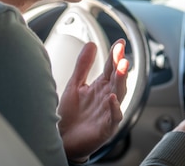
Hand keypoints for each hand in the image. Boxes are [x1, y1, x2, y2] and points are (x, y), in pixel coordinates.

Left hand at [57, 39, 129, 161]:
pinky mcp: (106, 127)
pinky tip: (111, 98)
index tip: (119, 42)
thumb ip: (83, 65)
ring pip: (119, 94)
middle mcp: (108, 96)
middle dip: (120, 66)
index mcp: (101, 86)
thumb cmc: (71, 115)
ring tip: (121, 69)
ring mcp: (109, 111)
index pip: (111, 67)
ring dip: (121, 82)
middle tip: (122, 54)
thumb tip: (91, 43)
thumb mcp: (75, 85)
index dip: (115, 55)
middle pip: (117, 79)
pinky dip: (114, 107)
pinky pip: (114, 116)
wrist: (63, 140)